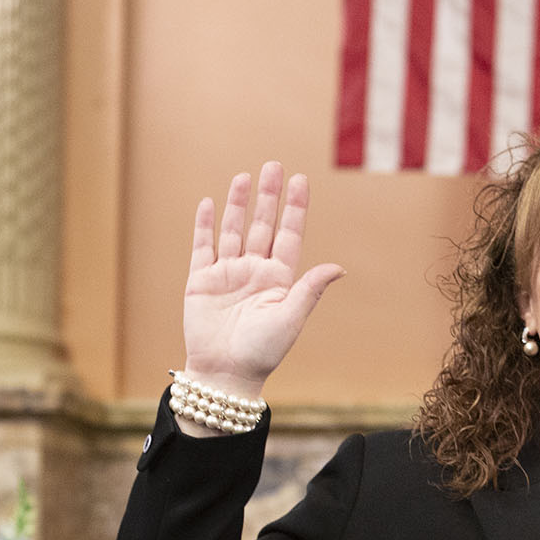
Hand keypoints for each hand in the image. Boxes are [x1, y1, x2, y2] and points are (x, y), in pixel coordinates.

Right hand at [183, 162, 345, 396]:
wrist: (225, 374)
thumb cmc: (263, 352)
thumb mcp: (290, 318)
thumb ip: (310, 290)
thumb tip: (338, 268)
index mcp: (279, 280)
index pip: (289, 235)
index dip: (294, 208)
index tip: (301, 180)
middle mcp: (254, 272)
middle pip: (262, 225)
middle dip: (268, 196)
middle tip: (274, 165)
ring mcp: (227, 274)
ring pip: (233, 230)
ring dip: (238, 204)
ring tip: (244, 177)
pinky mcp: (200, 281)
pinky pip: (202, 247)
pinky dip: (205, 225)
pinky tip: (209, 203)